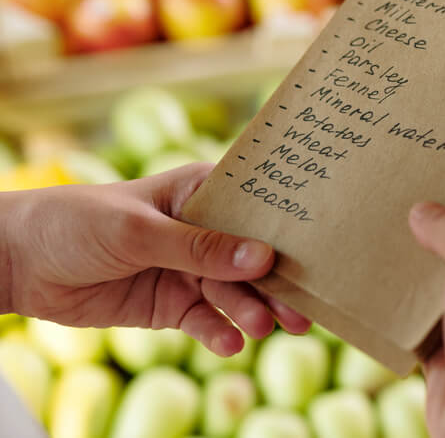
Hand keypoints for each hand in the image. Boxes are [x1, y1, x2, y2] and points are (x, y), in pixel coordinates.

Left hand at [0, 163, 309, 354]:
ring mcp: (189, 268)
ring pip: (235, 292)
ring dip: (251, 309)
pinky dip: (219, 332)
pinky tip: (230, 344)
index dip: (288, 226)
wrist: (19, 264)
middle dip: (277, 281)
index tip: (321, 248)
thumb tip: (261, 257)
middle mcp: (204, 230)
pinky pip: (205, 319)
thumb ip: (200, 247)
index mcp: (200, 193)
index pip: (255, 206)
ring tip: (265, 327)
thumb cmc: (76, 222)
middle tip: (304, 307)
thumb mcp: (139, 230)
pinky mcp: (173, 303)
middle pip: (253, 256)